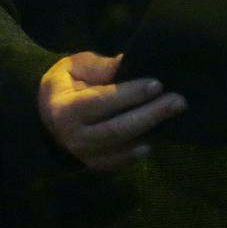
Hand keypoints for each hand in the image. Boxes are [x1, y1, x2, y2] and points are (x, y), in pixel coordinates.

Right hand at [37, 51, 185, 169]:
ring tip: (176, 117)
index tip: (158, 84)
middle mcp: (74, 136)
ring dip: (150, 132)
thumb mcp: (75, 67)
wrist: (47, 116)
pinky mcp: (95, 164)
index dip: (130, 94)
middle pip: (116, 128)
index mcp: (66, 109)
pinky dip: (139, 152)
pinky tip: (158, 139)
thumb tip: (126, 62)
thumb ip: (100, 66)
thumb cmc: (67, 84)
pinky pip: (120, 162)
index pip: (102, 102)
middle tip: (179, 101)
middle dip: (151, 114)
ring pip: (121, 147)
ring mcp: (84, 154)